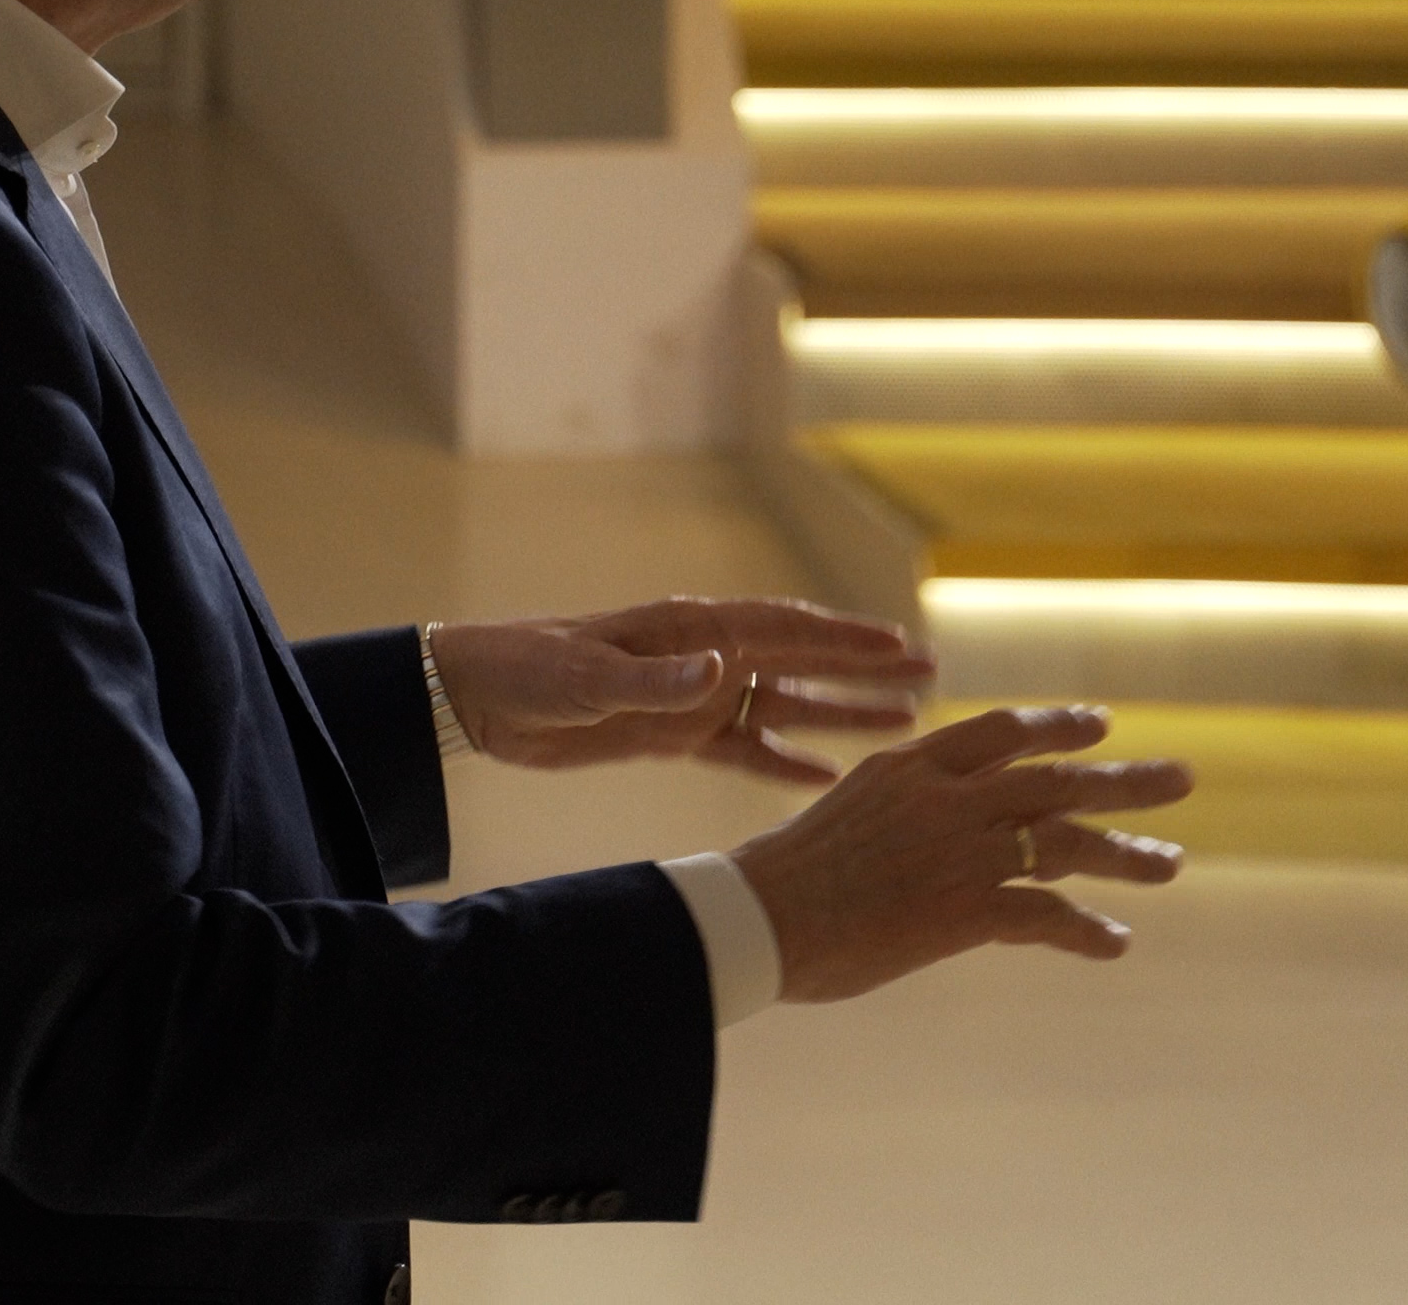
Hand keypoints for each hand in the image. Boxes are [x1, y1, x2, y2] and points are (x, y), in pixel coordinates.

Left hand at [428, 596, 933, 782]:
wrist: (477, 698)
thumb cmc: (528, 672)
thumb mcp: (586, 679)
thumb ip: (654, 680)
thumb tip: (721, 672)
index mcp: (694, 631)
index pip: (785, 631)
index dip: (843, 639)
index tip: (900, 644)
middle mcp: (706, 659)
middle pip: (803, 662)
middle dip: (865, 667)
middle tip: (930, 670)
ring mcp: (694, 698)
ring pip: (785, 707)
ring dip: (841, 713)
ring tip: (904, 722)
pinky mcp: (673, 736)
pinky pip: (744, 752)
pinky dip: (784, 763)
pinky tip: (825, 776)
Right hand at [735, 706, 1194, 1003]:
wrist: (759, 917)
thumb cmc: (786, 874)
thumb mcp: (852, 809)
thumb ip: (905, 801)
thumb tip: (932, 810)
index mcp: (915, 766)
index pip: (1002, 731)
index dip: (1056, 726)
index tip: (1099, 724)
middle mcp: (949, 798)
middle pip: (1055, 780)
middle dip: (1122, 781)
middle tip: (1180, 779)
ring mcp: (962, 851)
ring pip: (1066, 842)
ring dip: (1125, 853)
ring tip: (1170, 862)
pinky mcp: (965, 909)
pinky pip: (1045, 915)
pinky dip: (1086, 929)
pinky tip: (1116, 942)